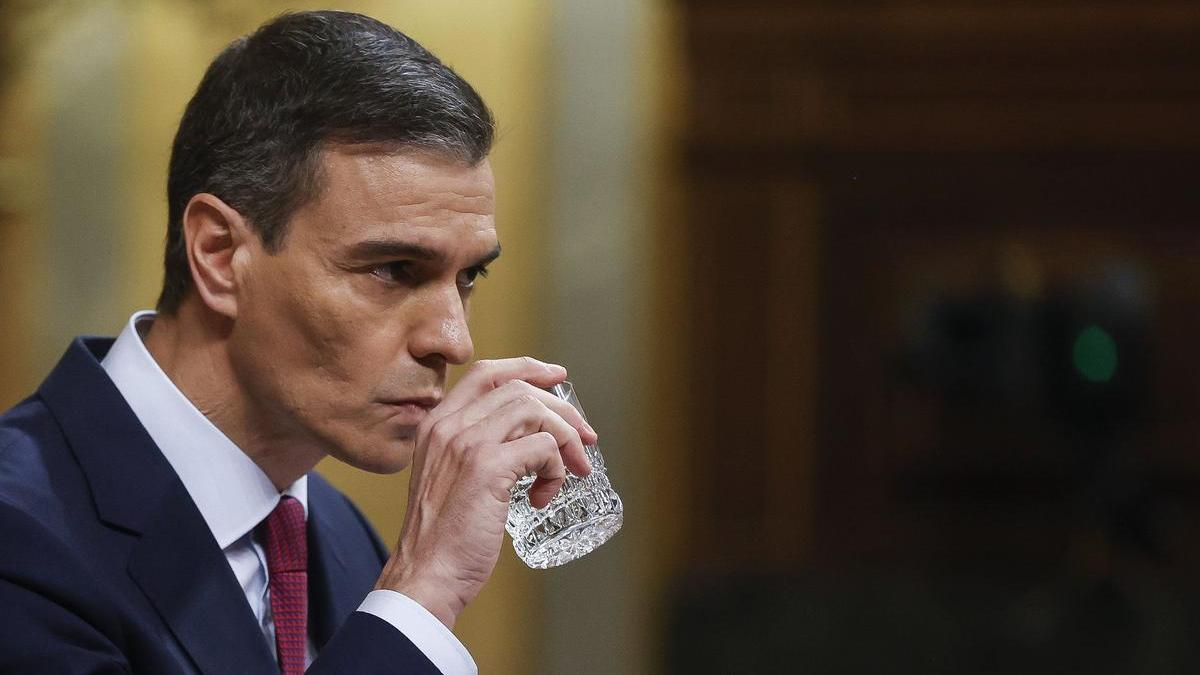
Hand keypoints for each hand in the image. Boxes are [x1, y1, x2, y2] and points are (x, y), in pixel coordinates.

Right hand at [375, 357, 596, 627]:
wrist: (425, 574)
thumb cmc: (442, 536)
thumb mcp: (448, 477)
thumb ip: (474, 449)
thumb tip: (529, 437)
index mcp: (436, 423)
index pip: (487, 372)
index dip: (527, 368)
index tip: (557, 377)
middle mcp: (448, 425)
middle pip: (519, 389)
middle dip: (562, 410)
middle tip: (585, 439)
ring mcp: (467, 443)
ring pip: (535, 411)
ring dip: (564, 440)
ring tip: (568, 472)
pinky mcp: (488, 467)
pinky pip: (543, 447)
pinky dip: (555, 470)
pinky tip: (542, 498)